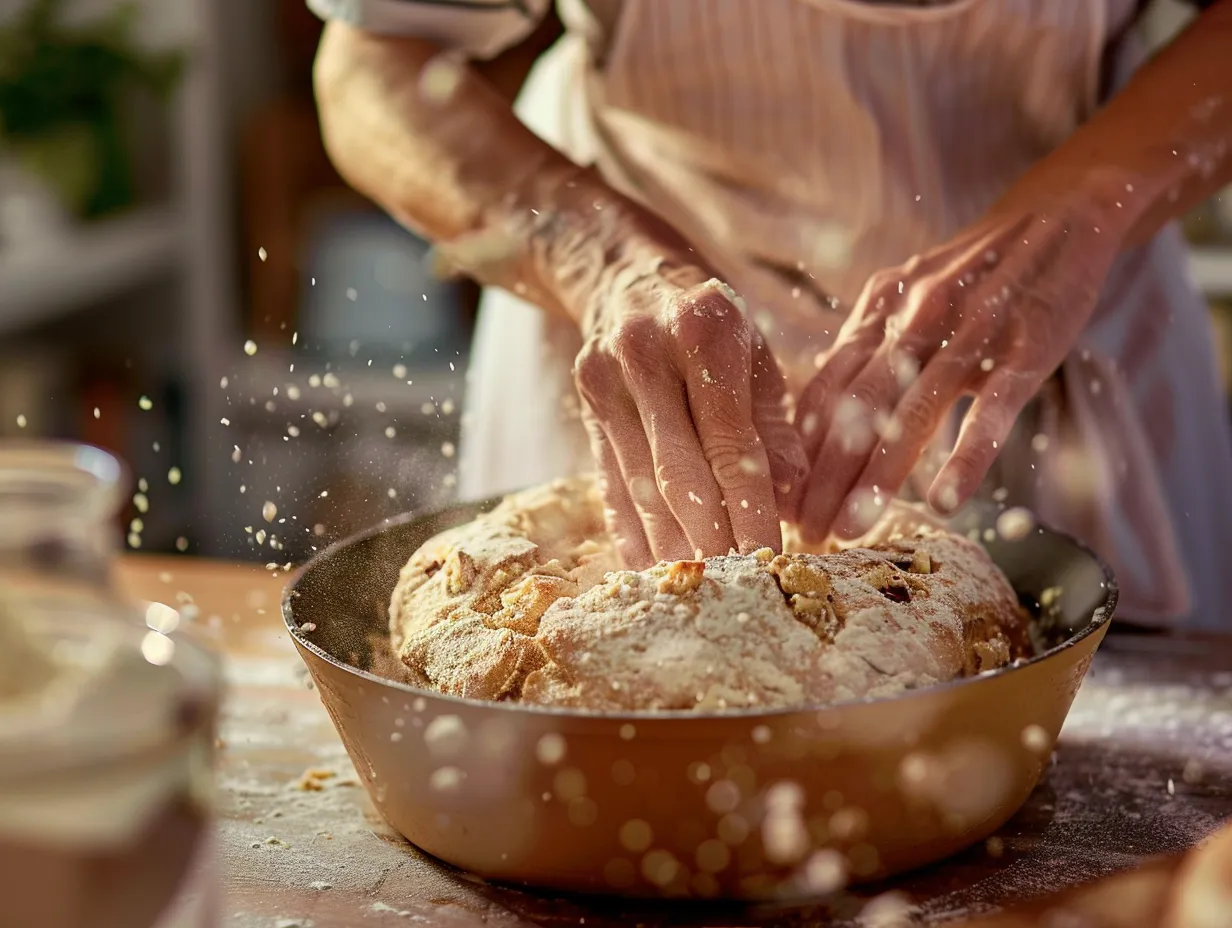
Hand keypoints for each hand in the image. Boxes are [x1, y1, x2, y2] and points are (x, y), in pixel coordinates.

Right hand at [570, 239, 807, 567]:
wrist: (625, 273)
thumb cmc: (711, 320)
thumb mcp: (756, 352)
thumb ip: (773, 423)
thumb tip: (790, 494)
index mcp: (704, 328)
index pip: (730, 442)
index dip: (750, 507)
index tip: (772, 555)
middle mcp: (645, 350)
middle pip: (679, 470)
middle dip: (711, 536)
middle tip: (737, 583)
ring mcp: (604, 377)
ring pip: (640, 482)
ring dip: (671, 542)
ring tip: (699, 583)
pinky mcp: (583, 401)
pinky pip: (607, 478)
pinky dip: (629, 527)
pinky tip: (648, 566)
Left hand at [792, 193, 1120, 542]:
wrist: (1061, 213)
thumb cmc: (974, 273)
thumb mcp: (907, 299)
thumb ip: (870, 352)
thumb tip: (823, 416)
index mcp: (879, 312)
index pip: (824, 390)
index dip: (798, 449)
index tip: (780, 500)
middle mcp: (913, 319)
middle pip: (855, 409)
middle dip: (825, 476)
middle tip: (805, 533)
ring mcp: (970, 331)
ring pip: (913, 413)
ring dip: (878, 476)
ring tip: (852, 528)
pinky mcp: (1027, 346)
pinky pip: (993, 408)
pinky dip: (966, 456)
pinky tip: (945, 501)